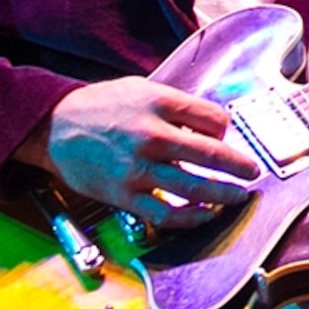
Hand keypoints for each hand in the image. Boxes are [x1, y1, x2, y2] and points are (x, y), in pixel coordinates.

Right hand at [32, 76, 260, 229]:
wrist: (55, 127)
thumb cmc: (101, 106)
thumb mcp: (142, 90)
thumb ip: (177, 106)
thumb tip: (214, 126)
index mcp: (159, 103)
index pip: (213, 119)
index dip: (227, 130)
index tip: (228, 137)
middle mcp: (151, 135)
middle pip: (211, 154)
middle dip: (239, 166)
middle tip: (252, 172)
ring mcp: (138, 168)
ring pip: (194, 188)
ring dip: (224, 194)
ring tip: (238, 195)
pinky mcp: (125, 194)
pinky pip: (166, 214)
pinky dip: (191, 218)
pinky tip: (205, 214)